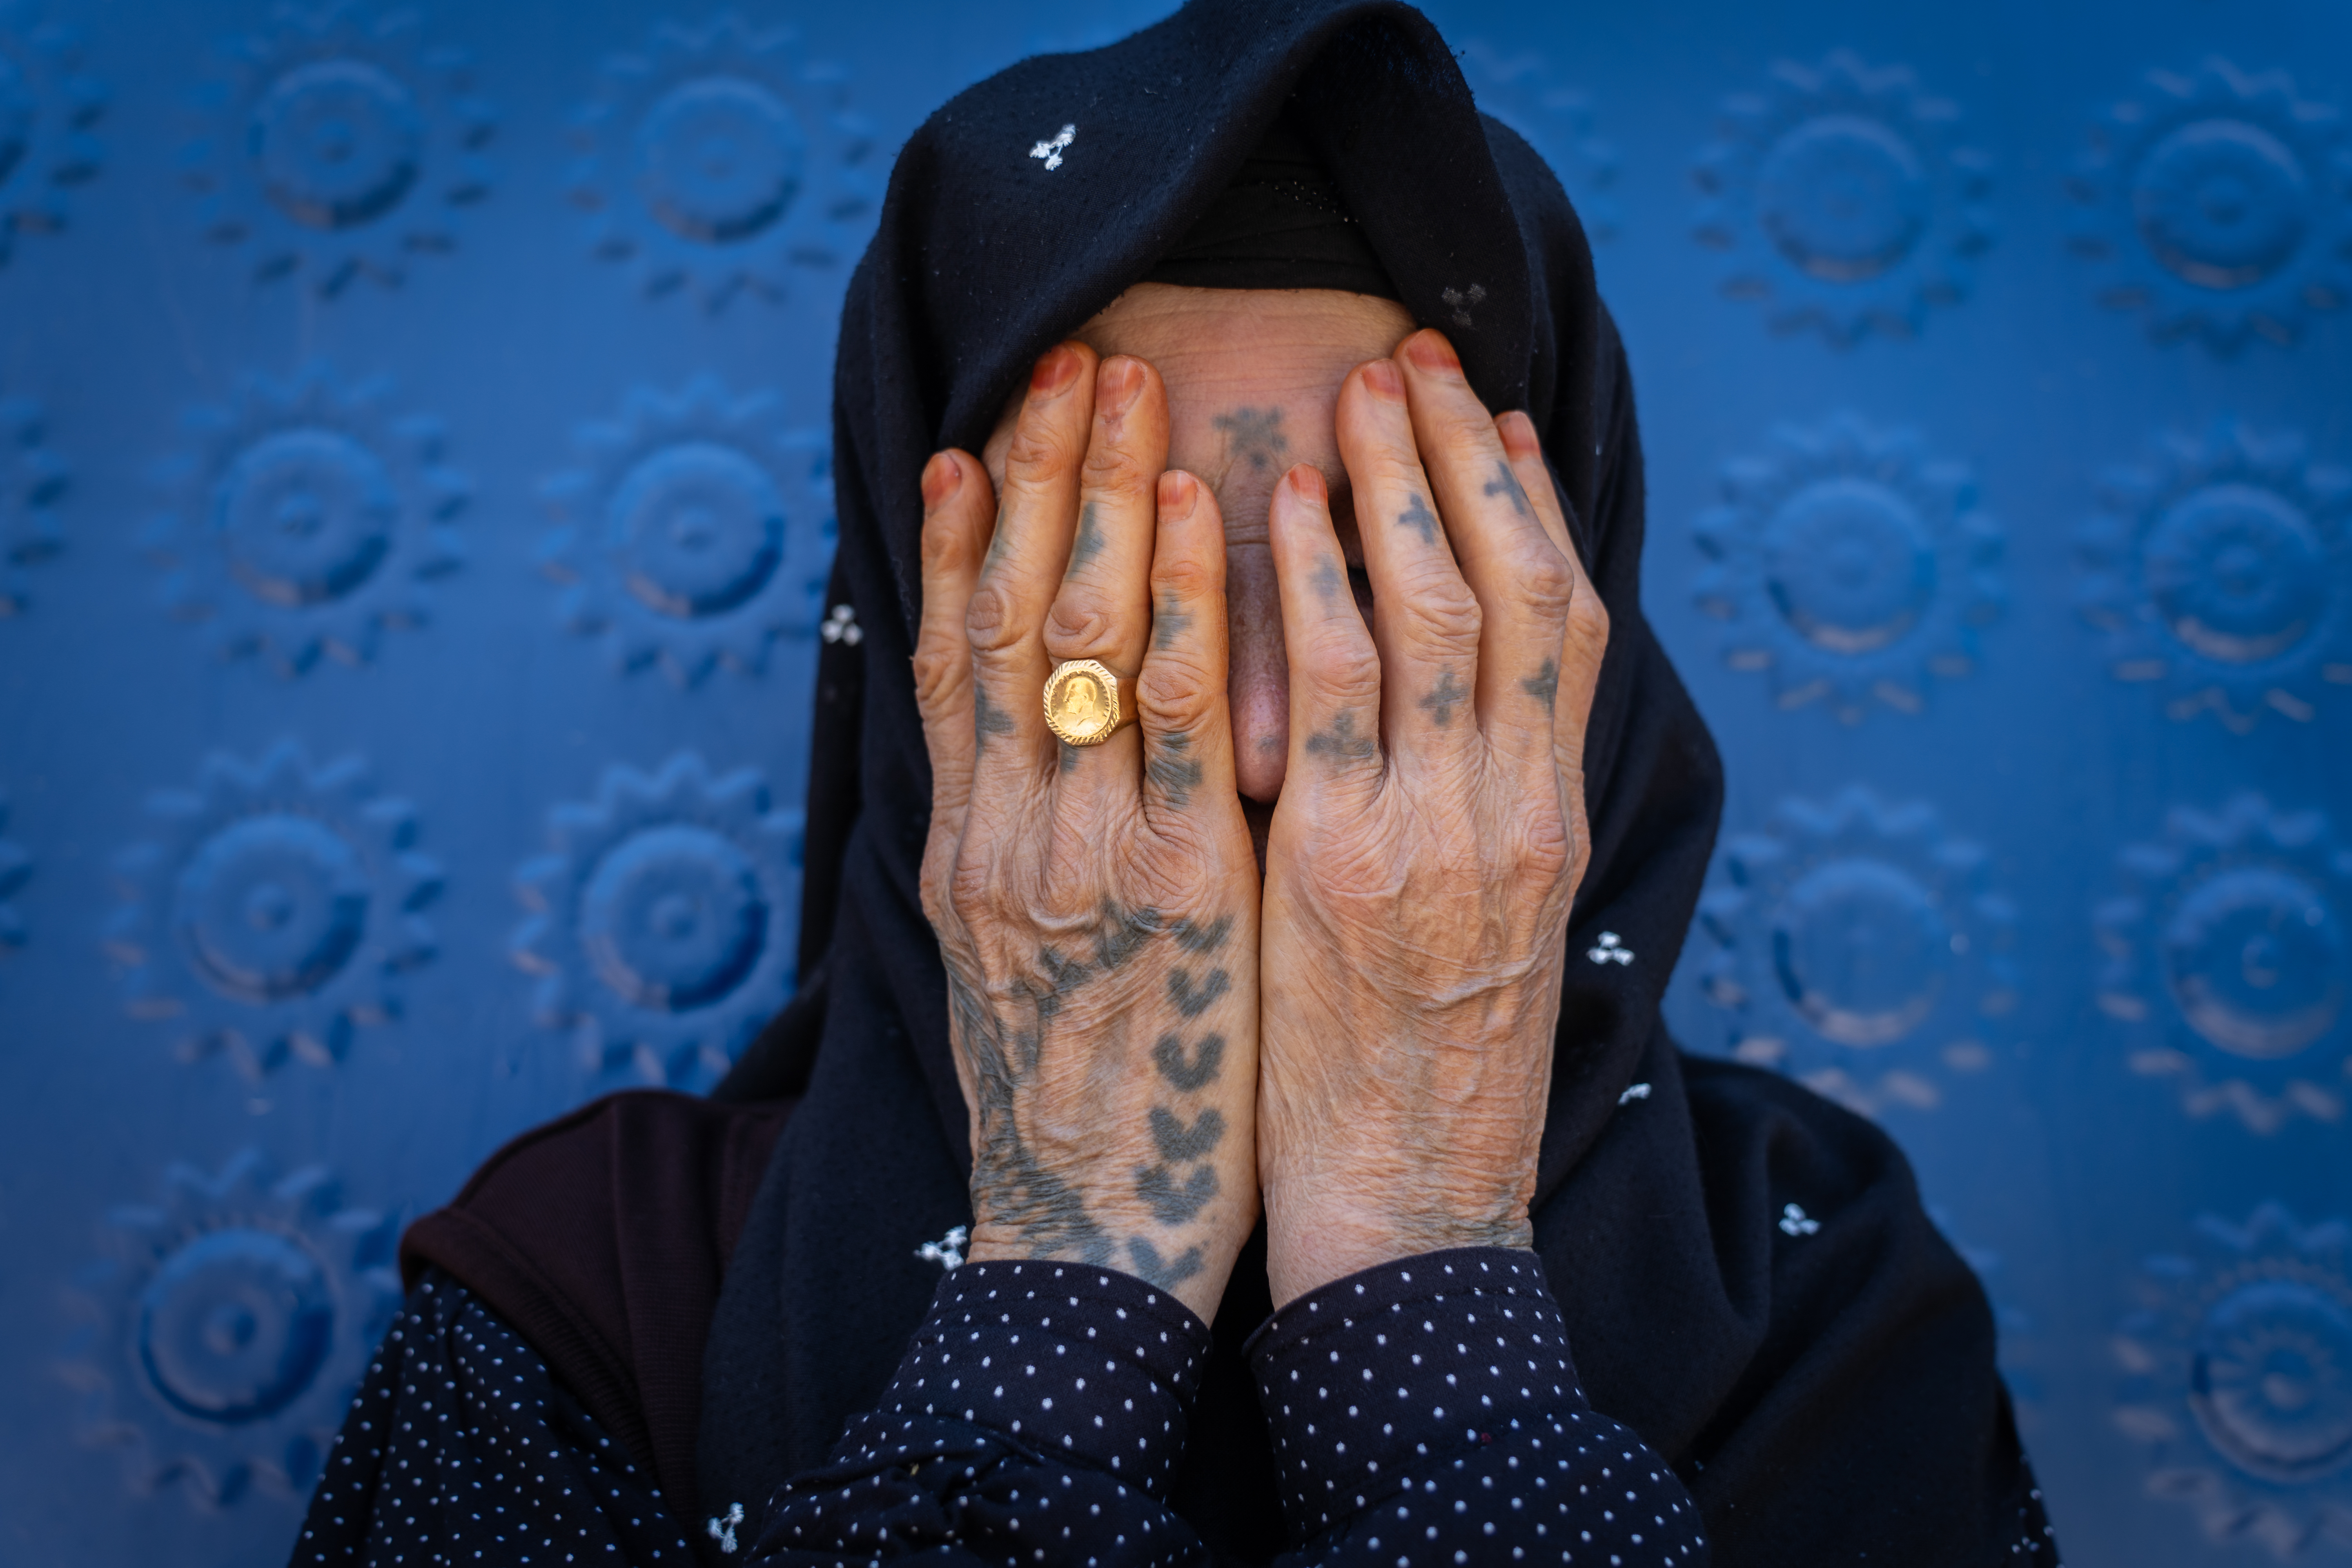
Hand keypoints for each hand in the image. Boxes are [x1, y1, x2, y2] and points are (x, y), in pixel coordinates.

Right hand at [913, 343, 1260, 1320]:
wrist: (1085, 1243)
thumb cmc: (1065, 1101)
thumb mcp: (1011, 962)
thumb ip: (1014, 853)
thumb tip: (1022, 762)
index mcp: (961, 848)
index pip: (950, 651)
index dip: (968, 531)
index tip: (988, 429)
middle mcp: (1001, 832)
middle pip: (1005, 613)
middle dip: (1042, 478)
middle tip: (1068, 357)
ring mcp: (1082, 851)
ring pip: (1078, 637)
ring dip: (1107, 497)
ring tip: (1129, 386)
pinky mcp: (1177, 887)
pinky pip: (1179, 717)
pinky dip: (1186, 601)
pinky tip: (1206, 509)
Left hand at [1255, 330, 1609, 1307]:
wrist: (1414, 1208)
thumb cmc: (1433, 1070)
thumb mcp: (1487, 924)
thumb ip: (1479, 809)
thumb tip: (1457, 710)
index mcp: (1550, 818)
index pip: (1568, 620)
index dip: (1532, 502)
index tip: (1491, 412)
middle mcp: (1516, 807)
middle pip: (1519, 583)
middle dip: (1464, 456)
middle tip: (1416, 352)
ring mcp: (1441, 831)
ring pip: (1441, 610)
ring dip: (1395, 483)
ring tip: (1350, 384)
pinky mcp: (1347, 867)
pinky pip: (1335, 690)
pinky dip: (1316, 582)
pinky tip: (1278, 501)